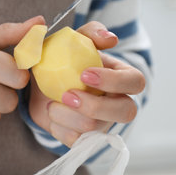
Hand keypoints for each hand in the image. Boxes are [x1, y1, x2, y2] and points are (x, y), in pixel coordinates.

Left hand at [29, 21, 145, 146]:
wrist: (39, 85)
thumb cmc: (62, 59)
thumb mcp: (71, 40)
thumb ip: (91, 33)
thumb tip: (111, 39)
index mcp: (121, 77)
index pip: (135, 82)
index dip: (114, 81)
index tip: (84, 74)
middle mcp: (117, 103)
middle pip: (126, 112)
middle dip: (94, 105)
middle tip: (66, 95)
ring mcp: (104, 123)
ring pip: (95, 128)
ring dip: (67, 116)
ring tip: (51, 104)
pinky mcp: (86, 139)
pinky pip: (78, 141)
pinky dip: (59, 128)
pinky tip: (52, 115)